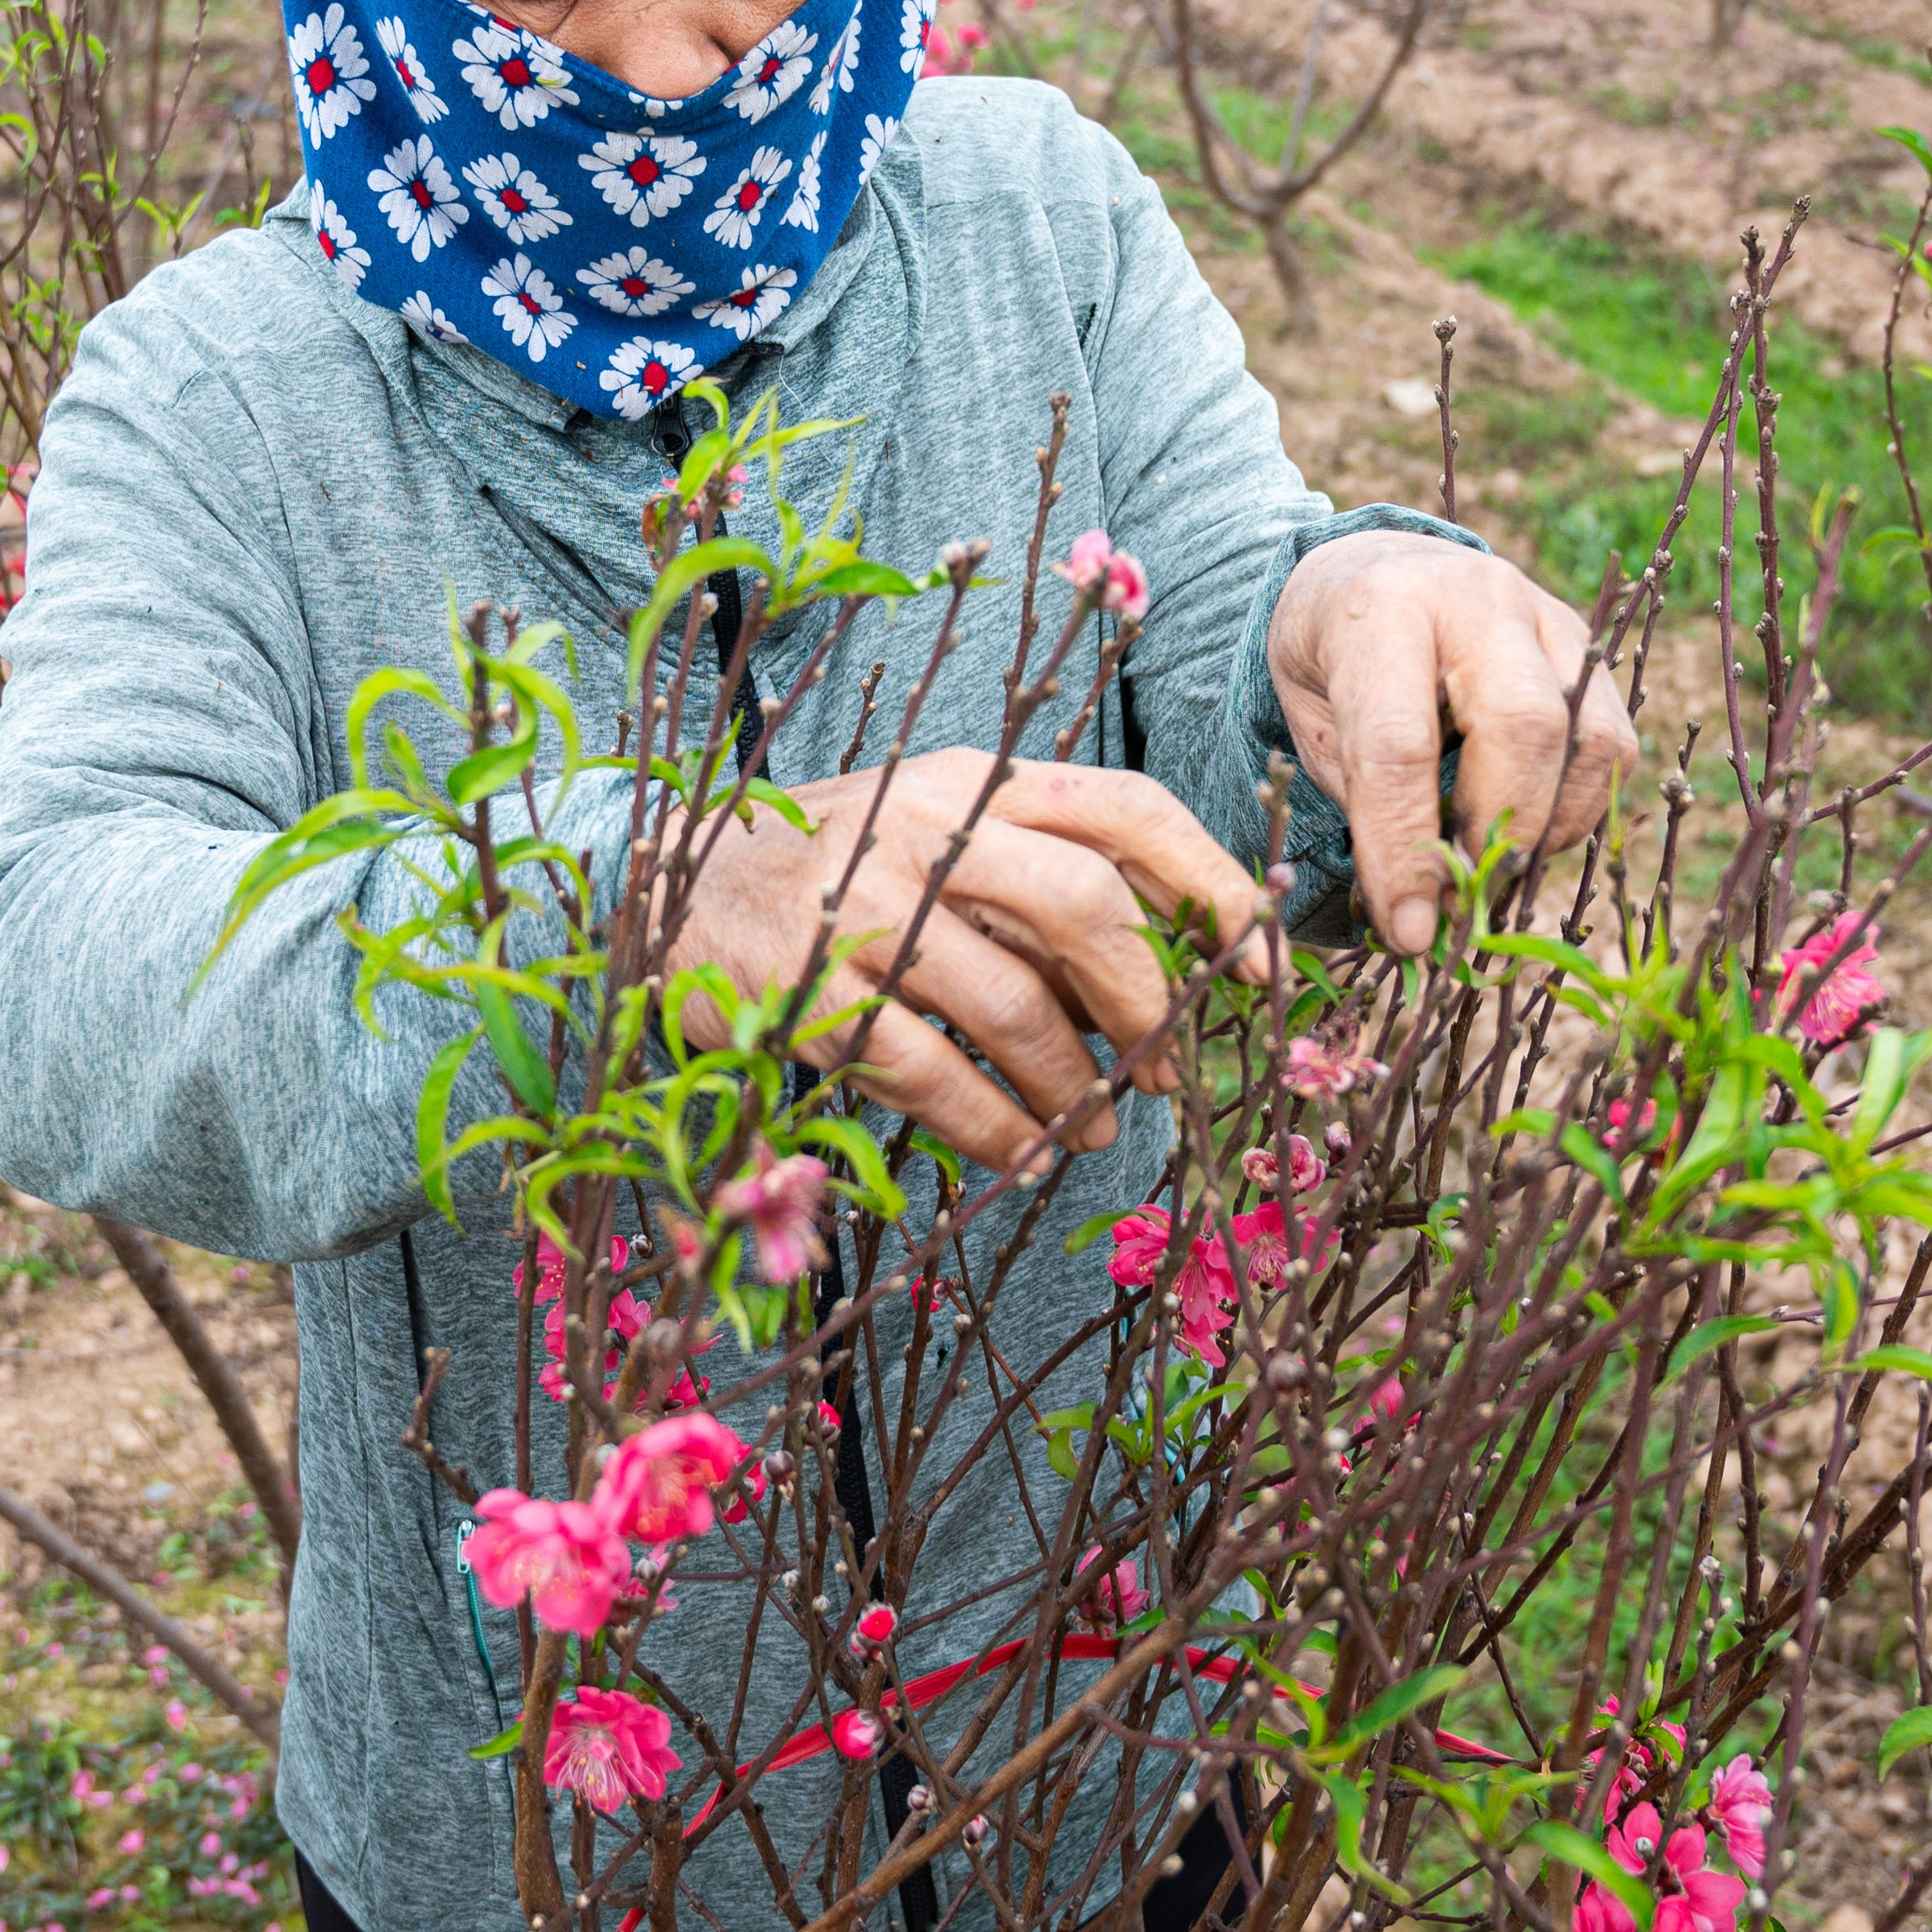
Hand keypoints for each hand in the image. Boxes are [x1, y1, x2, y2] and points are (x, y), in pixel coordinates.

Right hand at [663, 756, 1268, 1174]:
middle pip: (1084, 905)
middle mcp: (924, 824)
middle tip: (1171, 1068)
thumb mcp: (940, 835)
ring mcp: (861, 906)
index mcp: (975, 778)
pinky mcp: (808, 989)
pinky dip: (991, 1127)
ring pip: (1011, 1003)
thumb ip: (1040, 881)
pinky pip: (928, 1072)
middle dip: (1149, 999)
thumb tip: (1173, 977)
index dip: (1213, 883)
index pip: (1126, 808)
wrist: (668, 880)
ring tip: (1094, 1128)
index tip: (1263, 959)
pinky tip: (1019, 1153)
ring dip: (1073, 1084)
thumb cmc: (837, 869)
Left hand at [1264, 529, 1640, 952]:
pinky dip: (1579, 810)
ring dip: (1549, 830)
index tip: (1409, 929)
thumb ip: (1362, 805)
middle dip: (1500, 834)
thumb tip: (1422, 921)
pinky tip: (1529, 831)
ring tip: (1495, 868)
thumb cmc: (1332, 658)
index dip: (1406, 851)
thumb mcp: (1309, 720)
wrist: (1376, 568)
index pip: (1399, 747)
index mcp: (1382, 611)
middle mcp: (1476, 599)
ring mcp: (1545, 616)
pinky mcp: (1588, 647)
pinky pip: (1612, 744)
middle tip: (1466, 896)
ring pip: (1589, 740)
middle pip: (1523, 728)